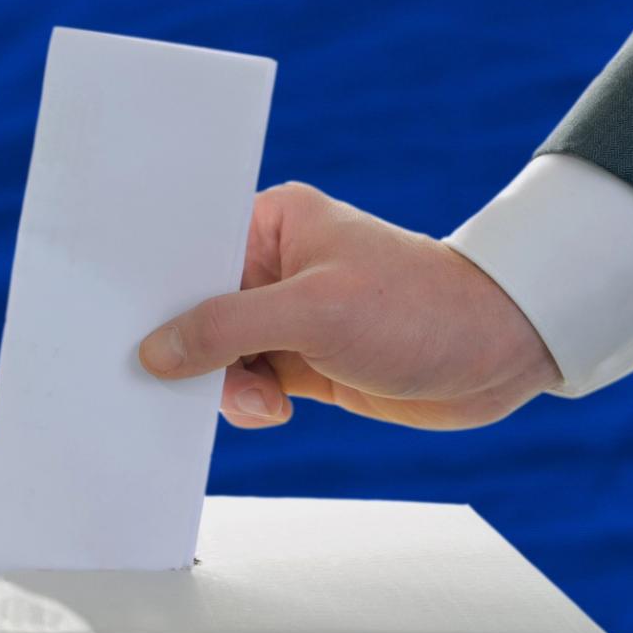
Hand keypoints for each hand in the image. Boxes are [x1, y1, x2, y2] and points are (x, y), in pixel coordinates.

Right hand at [137, 182, 561, 429]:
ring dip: (226, 385)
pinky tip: (275, 409)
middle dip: (191, 350)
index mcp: (270, 223)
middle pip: (195, 310)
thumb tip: (157, 351)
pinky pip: (247, 383)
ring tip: (263, 399)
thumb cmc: (422, 307)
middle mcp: (272, 266)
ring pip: (217, 356)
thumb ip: (226, 329)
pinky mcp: (303, 360)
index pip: (188, 252)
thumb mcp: (314, 312)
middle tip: (193, 379)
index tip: (130, 329)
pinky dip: (248, 403)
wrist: (502, 352)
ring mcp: (287, 316)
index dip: (156, 292)